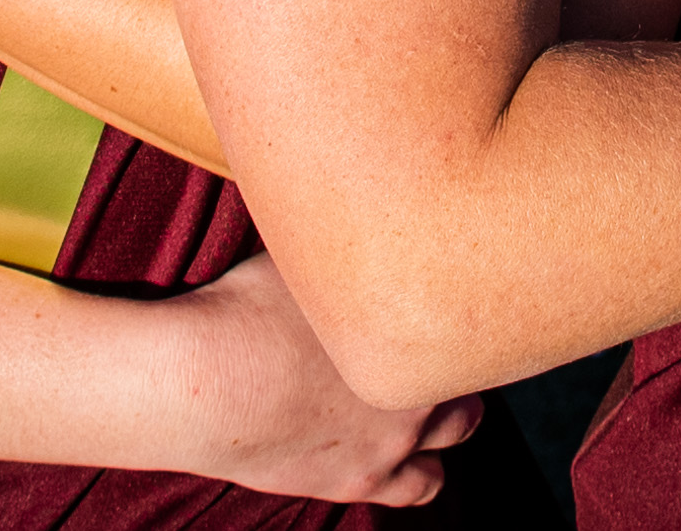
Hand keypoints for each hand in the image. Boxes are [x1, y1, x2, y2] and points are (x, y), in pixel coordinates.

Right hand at [158, 254, 483, 506]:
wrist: (207, 384)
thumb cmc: (249, 305)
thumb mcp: (304, 250)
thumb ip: (343, 241)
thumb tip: (352, 193)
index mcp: (417, 326)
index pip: (473, 316)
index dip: (456, 303)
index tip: (439, 291)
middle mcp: (420, 389)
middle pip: (473, 378)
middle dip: (458, 366)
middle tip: (432, 346)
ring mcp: (393, 442)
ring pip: (459, 436)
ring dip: (448, 422)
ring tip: (425, 403)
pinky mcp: (356, 481)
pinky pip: (419, 487)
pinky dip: (420, 471)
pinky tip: (402, 449)